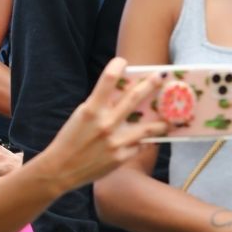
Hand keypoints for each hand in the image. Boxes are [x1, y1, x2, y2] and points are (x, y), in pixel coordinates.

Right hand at [40, 59, 162, 193]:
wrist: (61, 170)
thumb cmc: (70, 140)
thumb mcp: (81, 117)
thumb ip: (99, 105)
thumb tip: (122, 93)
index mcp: (91, 110)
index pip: (108, 79)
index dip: (117, 66)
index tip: (123, 62)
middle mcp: (105, 124)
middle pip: (134, 98)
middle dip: (150, 85)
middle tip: (161, 77)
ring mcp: (116, 142)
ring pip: (147, 128)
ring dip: (162, 121)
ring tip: (171, 119)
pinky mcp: (121, 157)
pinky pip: (139, 145)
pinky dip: (143, 141)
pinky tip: (148, 139)